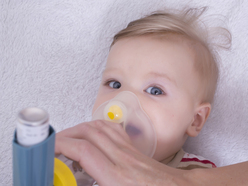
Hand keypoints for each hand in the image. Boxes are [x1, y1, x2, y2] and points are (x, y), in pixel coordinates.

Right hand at [55, 120, 186, 185]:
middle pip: (89, 133)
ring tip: (68, 138)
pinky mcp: (132, 147)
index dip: (63, 146)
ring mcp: (128, 150)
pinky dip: (96, 126)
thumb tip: (74, 183)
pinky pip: (112, 129)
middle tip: (54, 143)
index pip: (84, 151)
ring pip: (99, 128)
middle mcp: (122, 158)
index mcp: (117, 177)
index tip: (50, 148)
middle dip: (67, 135)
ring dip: (80, 128)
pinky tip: (90, 133)